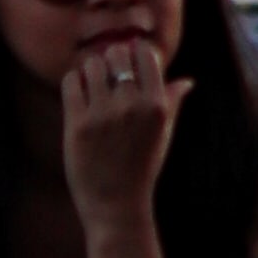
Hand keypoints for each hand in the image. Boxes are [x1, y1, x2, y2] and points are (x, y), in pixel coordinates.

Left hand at [59, 40, 191, 242]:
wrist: (116, 204)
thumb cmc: (142, 168)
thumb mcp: (164, 134)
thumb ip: (173, 102)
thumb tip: (187, 80)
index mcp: (156, 105)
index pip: (145, 53)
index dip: (136, 54)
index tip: (130, 63)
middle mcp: (131, 106)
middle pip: (117, 53)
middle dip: (113, 59)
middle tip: (109, 74)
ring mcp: (103, 115)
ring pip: (91, 65)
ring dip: (91, 70)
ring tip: (93, 84)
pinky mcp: (77, 125)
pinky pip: (71, 83)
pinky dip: (74, 82)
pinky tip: (79, 94)